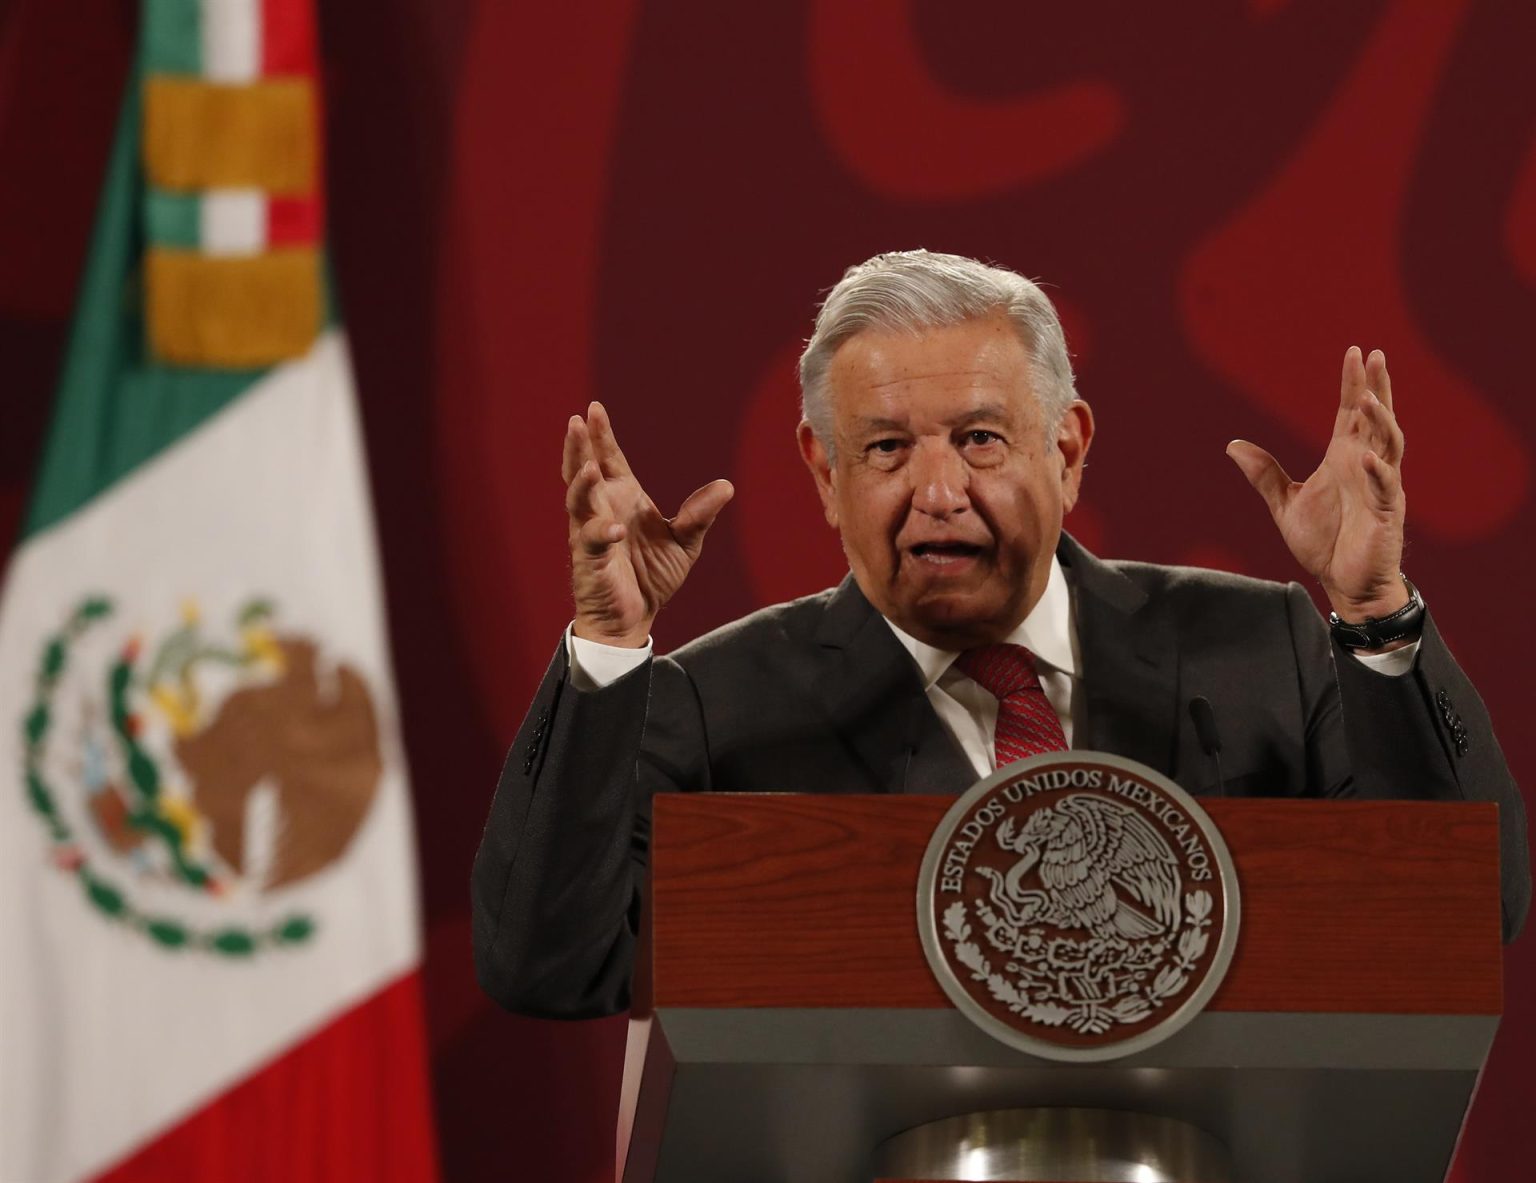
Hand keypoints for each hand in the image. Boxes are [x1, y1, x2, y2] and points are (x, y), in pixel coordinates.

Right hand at [562, 402, 733, 646]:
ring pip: (578, 501)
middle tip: (577, 421)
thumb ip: (700, 514)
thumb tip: (727, 486)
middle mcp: (601, 509)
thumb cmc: (652, 576)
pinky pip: (591, 542)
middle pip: (583, 470)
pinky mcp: (589, 561)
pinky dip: (601, 532)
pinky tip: (614, 528)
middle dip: (579, 447)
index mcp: (622, 497)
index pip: (609, 458)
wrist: (634, 618)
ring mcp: (590, 533)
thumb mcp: (685, 542)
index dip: (601, 435)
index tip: (595, 408)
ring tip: (589, 467)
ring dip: (582, 484)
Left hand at [1227, 347, 1408, 620]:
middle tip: (1374, 355)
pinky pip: (1385, 487)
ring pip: (1388, 444)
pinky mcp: (1386, 514)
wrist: (1345, 584)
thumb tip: (1232, 445)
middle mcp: (1366, 466)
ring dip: (1380, 421)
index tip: (1353, 352)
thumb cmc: (1323, 543)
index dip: (1353, 384)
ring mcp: (1380, 488)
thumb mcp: (1285, 504)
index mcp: (1344, 459)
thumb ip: (1264, 474)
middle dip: (1377, 387)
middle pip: (1376, 418)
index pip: (1351, 414)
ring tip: (1366, 397)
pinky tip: (1366, 456)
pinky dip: (1377, 471)